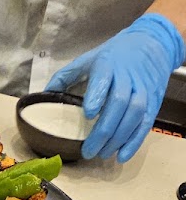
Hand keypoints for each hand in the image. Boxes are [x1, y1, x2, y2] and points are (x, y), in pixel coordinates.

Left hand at [46, 14, 185, 162]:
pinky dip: (134, 142)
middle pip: (120, 103)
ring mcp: (143, 89)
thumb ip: (66, 76)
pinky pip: (145, 124)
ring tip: (102, 154)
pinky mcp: (154, 102)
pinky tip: (121, 156)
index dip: (97, 96)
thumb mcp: (89, 59)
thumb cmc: (114, 55)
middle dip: (104, 130)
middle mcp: (127, 76)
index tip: (88, 114)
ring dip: (118, 138)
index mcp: (108, 64)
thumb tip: (44, 95)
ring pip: (135, 114)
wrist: (152, 44)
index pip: (103, 79)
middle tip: (89, 150)